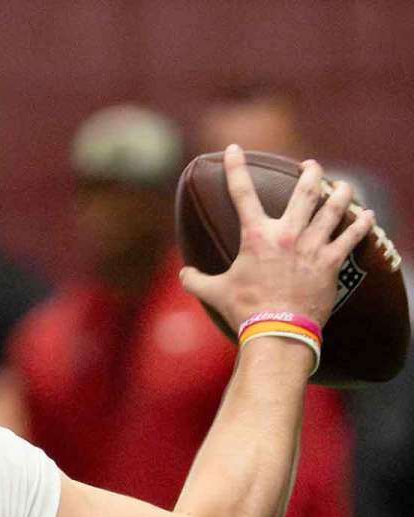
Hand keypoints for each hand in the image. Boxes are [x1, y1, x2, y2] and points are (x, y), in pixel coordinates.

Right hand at [180, 144, 373, 327]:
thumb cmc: (245, 310)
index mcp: (256, 236)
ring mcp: (313, 247)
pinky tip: (369, 215)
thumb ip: (195, 280)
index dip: (235, 167)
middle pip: (304, 192)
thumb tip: (184, 273)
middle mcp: (287, 234)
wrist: (277, 331)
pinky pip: (352, 238)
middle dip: (310, 173)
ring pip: (333, 210)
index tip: (234, 149)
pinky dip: (361, 225)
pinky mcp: (331, 263)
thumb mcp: (213, 293)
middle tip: (311, 165)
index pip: (241, 193)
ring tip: (344, 185)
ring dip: (340, 193)